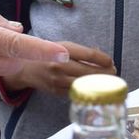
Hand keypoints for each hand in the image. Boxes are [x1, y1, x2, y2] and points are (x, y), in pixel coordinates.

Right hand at [0, 40, 117, 96]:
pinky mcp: (57, 92)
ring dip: (99, 84)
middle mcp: (60, 65)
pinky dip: (88, 91)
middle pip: (89, 72)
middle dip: (105, 73)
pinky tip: (95, 89)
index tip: (111, 61)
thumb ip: (81, 51)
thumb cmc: (46, 53)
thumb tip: (101, 57)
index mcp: (62, 50)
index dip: (103, 59)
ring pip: (85, 85)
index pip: (89, 55)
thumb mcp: (62, 45)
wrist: (24, 67)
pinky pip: (77, 93)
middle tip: (114, 72)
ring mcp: (58, 81)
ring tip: (108, 82)